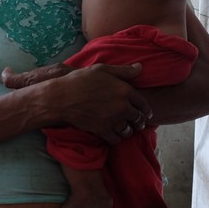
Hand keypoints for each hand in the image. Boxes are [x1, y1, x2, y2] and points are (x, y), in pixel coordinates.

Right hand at [6, 62, 151, 144]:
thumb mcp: (102, 69)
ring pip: (128, 131)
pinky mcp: (102, 130)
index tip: (146, 114)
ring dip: (128, 131)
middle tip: (138, 124)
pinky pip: (116, 139)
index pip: (143, 104)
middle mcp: (122, 106)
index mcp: (125, 90)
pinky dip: (116, 138)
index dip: (146, 110)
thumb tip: (140, 67)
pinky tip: (114, 135)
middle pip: (138, 119)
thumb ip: (123, 70)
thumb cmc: (81, 80)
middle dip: (139, 122)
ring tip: (126, 130)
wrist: (62, 97)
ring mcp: (113, 120)